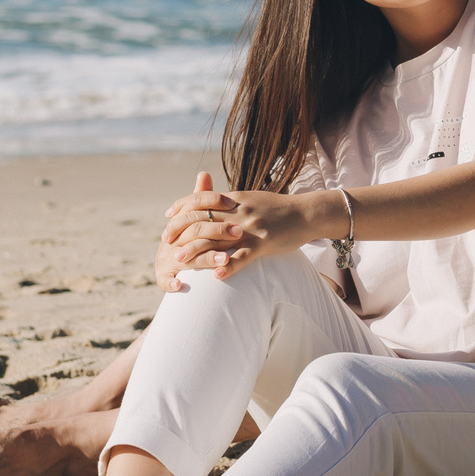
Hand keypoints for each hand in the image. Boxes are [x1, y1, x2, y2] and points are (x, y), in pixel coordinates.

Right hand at [155, 174, 221, 288]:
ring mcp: (167, 258)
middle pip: (195, 230)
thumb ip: (201, 198)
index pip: (194, 205)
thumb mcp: (196, 219)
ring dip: (207, 258)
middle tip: (239, 233)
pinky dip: (172, 283)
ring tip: (225, 259)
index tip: (232, 201)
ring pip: (187, 256)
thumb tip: (204, 173)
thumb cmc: (189, 239)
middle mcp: (172, 238)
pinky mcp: (164, 277)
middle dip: (217, 232)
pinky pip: (166, 280)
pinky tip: (182, 286)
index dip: (211, 201)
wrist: (170, 267)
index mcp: (179, 221)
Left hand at [160, 177, 326, 279]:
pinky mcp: (263, 243)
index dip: (181, 208)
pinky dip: (227, 266)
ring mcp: (250, 228)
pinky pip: (242, 257)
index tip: (168, 217)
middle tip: (167, 245)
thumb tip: (212, 205)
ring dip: (196, 252)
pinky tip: (215, 276)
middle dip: (181, 232)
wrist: (306, 212)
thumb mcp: (252, 199)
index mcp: (234, 199)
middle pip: (202, 220)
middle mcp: (238, 212)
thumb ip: (232, 203)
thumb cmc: (279, 208)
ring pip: (216, 240)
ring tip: (179, 263)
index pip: (200, 200)